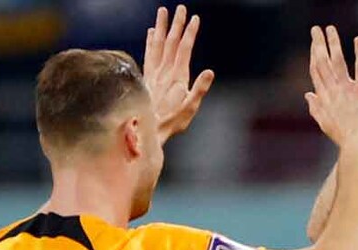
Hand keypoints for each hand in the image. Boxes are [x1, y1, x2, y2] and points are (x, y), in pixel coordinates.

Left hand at [144, 5, 214, 143]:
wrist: (147, 130)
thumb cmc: (172, 122)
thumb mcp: (190, 109)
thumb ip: (200, 89)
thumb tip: (210, 72)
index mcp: (177, 76)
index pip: (184, 49)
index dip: (189, 33)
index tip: (194, 18)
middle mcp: (164, 71)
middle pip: (170, 42)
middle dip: (176, 24)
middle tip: (180, 7)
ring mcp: (154, 73)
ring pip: (157, 44)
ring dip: (161, 27)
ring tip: (163, 11)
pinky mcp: (147, 77)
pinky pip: (148, 54)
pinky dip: (150, 41)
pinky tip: (151, 32)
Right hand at [306, 26, 357, 144]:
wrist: (357, 144)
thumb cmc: (342, 137)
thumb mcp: (324, 123)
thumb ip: (315, 107)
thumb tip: (307, 94)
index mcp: (324, 97)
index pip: (316, 71)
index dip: (313, 55)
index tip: (313, 43)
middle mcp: (333, 90)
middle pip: (323, 62)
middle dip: (318, 43)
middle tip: (315, 29)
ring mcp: (347, 89)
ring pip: (337, 61)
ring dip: (333, 43)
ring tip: (330, 29)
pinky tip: (357, 40)